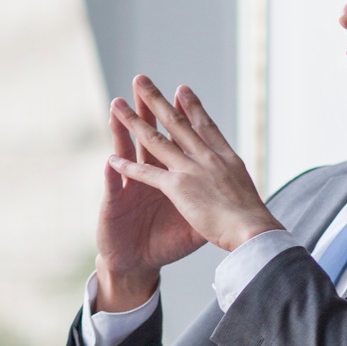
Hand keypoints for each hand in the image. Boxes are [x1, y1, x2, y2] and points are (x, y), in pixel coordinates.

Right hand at [94, 82, 203, 309]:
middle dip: (145, 110)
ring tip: (116, 109)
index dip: (178, 116)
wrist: (137, 263)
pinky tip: (110, 161)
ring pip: (123, 153)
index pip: (173, 139)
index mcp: (168, 176)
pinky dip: (112, 174)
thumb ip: (211, 203)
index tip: (183, 91)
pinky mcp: (113, 205)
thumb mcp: (194, 223)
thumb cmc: (164, 242)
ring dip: (119, 131)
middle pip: (147, 136)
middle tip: (142, 82)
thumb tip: (236, 192)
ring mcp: (128, 187)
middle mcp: (147, 176)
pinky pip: (112, 188)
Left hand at [103, 78, 281, 276]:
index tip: (181, 90)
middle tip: (141, 80)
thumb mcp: (246, 191)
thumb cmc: (254, 220)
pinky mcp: (178, 187)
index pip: (205, 126)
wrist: (253, 230)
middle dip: (156, 100)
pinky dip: (128, 167)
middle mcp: (207, 157)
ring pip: (155, 140)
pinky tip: (112, 158)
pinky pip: (147, 173)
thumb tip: (236, 183)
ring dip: (133, 121)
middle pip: (176, 123)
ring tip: (117, 104)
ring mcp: (191, 170)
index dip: (192, 107)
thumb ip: (233, 182)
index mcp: (225, 157)